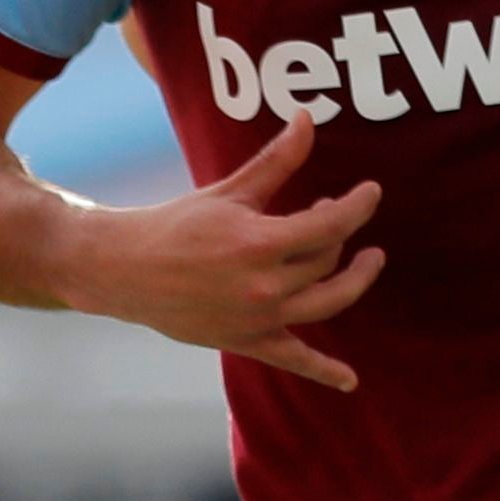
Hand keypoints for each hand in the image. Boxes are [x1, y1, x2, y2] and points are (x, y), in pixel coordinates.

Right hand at [67, 115, 384, 387]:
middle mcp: (264, 286)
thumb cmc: (176, 226)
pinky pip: (294, 360)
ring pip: (326, 303)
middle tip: (333, 215)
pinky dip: (324, 372)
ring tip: (370, 261)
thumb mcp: (229, 191)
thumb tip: (308, 119)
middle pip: (326, 260)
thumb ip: (275, 161)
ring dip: (356, 281)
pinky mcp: (248, 341)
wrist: (127, 271)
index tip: (372, 192)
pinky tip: (350, 381)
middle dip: (338, 234)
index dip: (358, 206)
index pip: (330, 224)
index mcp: (259, 243)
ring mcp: (259, 319)